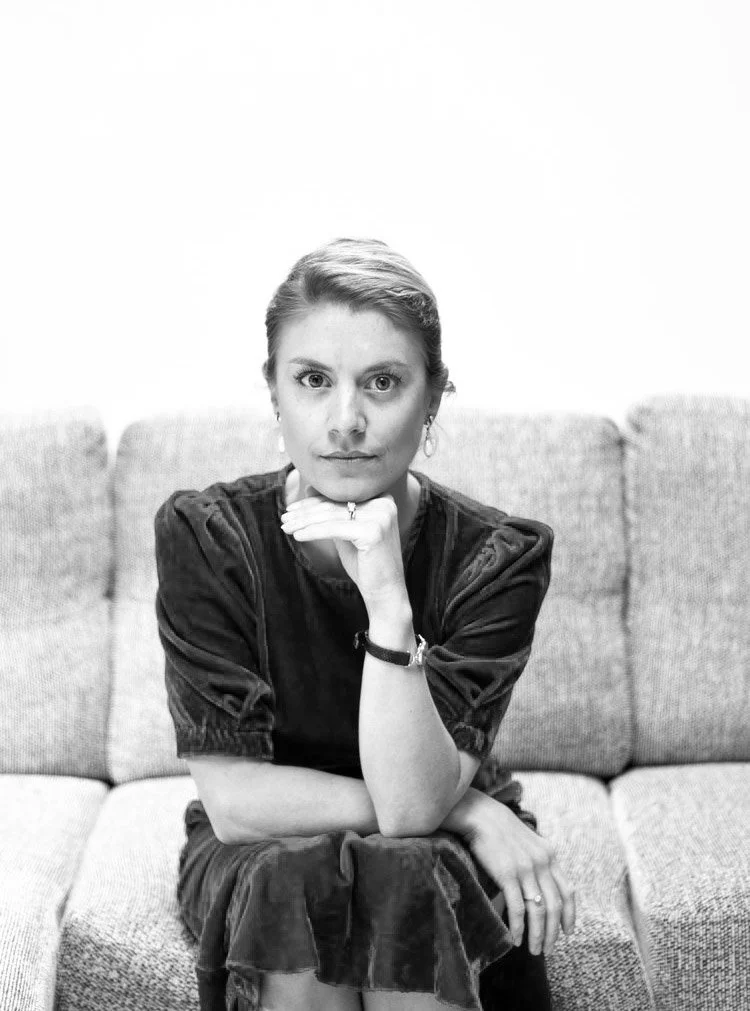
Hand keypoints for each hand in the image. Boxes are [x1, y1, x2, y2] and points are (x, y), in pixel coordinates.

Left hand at [280, 490, 407, 608]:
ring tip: (287, 527)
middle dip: (305, 512)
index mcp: (382, 498)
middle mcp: (384, 503)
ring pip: (331, 516)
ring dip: (304, 522)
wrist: (385, 592)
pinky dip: (312, 532)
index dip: (313, 501)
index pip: (339, 496)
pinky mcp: (373, 531)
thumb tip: (310, 488)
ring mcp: (380, 516)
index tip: (291, 508)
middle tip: (284, 517)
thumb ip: (333, 510)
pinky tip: (298, 535)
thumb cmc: (365, 562)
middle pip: (334, 505)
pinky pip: (333, 529)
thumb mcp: (346, 531)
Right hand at [463, 796, 575, 955]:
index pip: (568, 891)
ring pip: (538, 911)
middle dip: (553, 932)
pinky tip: (514, 938)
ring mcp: (526, 868)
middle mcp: (542, 862)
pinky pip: (518, 908)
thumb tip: (540, 890)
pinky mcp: (507, 874)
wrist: (481, 815)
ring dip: (538, 935)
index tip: (567, 932)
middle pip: (554, 906)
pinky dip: (518, 927)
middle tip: (548, 950)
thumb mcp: (529, 843)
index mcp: (550, 855)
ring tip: (533, 950)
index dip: (569, 915)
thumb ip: (539, 863)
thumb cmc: (501, 830)